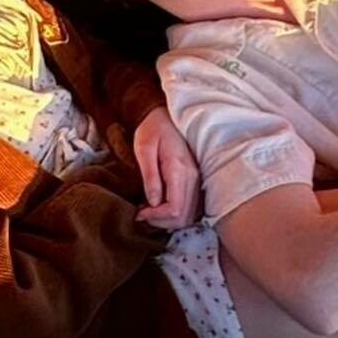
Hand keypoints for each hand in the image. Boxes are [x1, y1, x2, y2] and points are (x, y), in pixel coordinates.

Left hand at [134, 109, 201, 229]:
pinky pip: (190, 206)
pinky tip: (160, 204)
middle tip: (143, 214)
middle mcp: (193, 177)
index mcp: (180, 169)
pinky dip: (175, 212)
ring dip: (168, 219)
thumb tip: (153, 203)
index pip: (175, 208)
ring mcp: (197, 178)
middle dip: (161, 222)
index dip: (157, 217)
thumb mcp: (144, 149)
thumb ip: (150, 177)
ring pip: (189, 214)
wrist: (165, 115)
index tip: (140, 213)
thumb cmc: (152, 129)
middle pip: (184, 216)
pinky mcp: (195, 179)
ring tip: (150, 210)